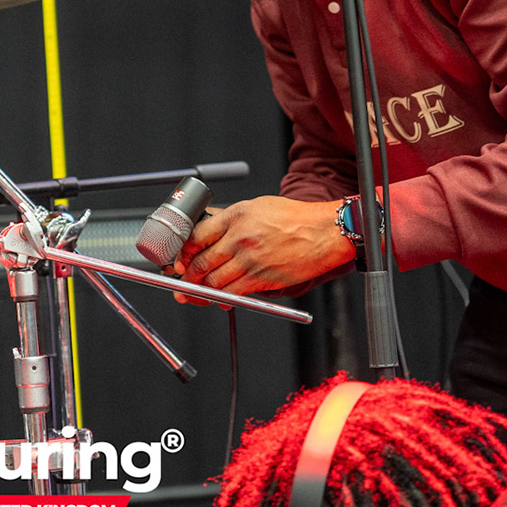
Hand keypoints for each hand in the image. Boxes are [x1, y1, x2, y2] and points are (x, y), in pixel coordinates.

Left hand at [165, 195, 354, 301]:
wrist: (325, 231)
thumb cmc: (295, 218)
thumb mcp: (257, 206)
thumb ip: (231, 220)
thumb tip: (209, 231)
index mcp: (236, 216)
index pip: (197, 236)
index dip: (183, 252)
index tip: (180, 259)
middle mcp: (240, 238)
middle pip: (202, 262)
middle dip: (187, 276)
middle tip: (182, 280)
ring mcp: (251, 259)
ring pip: (214, 281)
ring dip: (201, 290)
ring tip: (195, 293)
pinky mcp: (262, 278)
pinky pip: (234, 293)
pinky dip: (223, 299)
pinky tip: (219, 299)